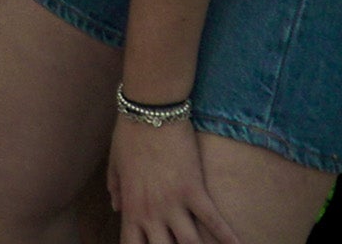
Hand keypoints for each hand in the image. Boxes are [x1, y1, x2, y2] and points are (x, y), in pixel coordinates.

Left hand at [109, 118, 243, 243]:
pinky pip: (213, 220)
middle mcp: (152, 213)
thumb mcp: (115, 163)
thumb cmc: (129, 134)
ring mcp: (174, 203)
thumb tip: (116, 207)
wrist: (150, 111)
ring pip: (190, 243)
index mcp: (131, 208)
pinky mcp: (195, 190)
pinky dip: (227, 237)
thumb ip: (115, 188)